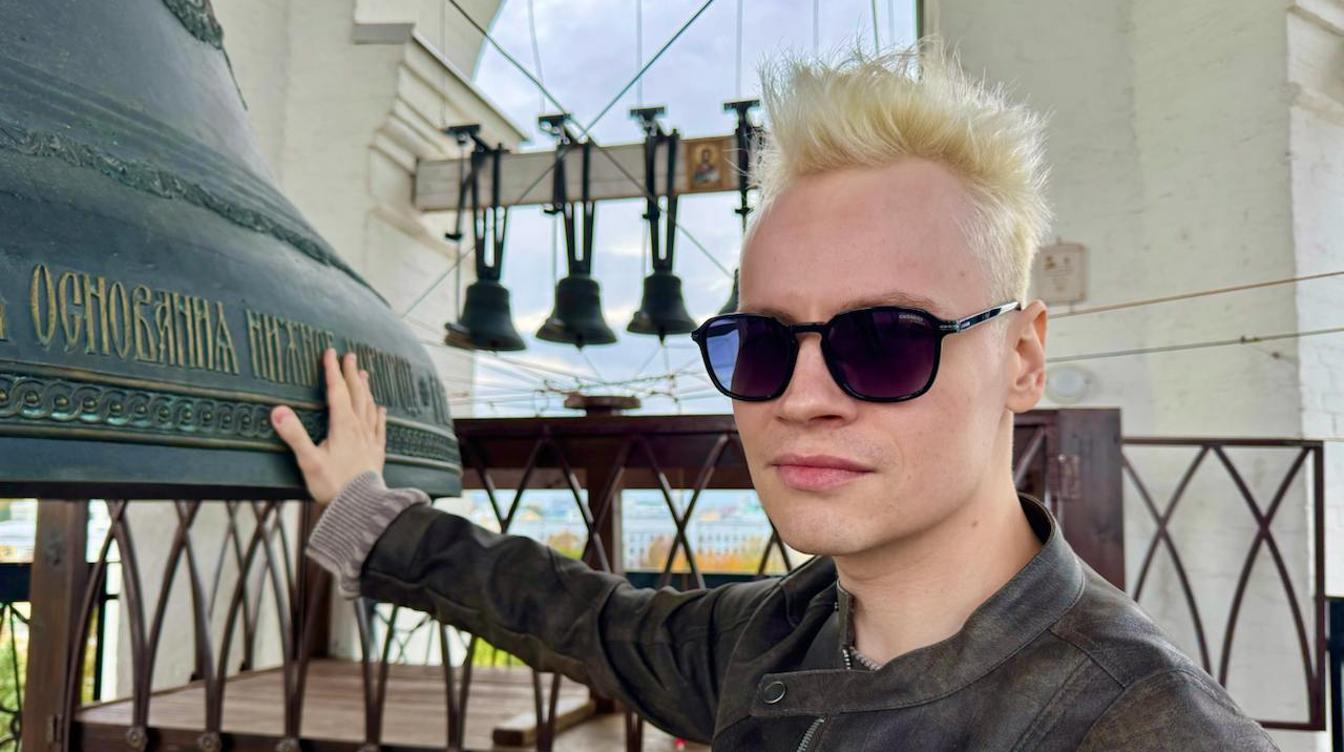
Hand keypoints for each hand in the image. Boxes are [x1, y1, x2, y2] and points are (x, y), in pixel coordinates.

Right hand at [270, 348, 386, 504]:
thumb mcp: (308, 461)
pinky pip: (380, 427)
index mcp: (342, 426)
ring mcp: (370, 440)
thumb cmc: (333, 486)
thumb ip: (293, 435)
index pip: (336, 391)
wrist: (362, 507)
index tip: (330, 352)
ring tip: (365, 374)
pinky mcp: (377, 453)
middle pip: (355, 394)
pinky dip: (380, 415)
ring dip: (366, 389)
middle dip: (351, 374)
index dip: (332, 371)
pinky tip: (381, 409)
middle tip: (350, 355)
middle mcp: (359, 428)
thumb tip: (277, 410)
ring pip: (369, 407)